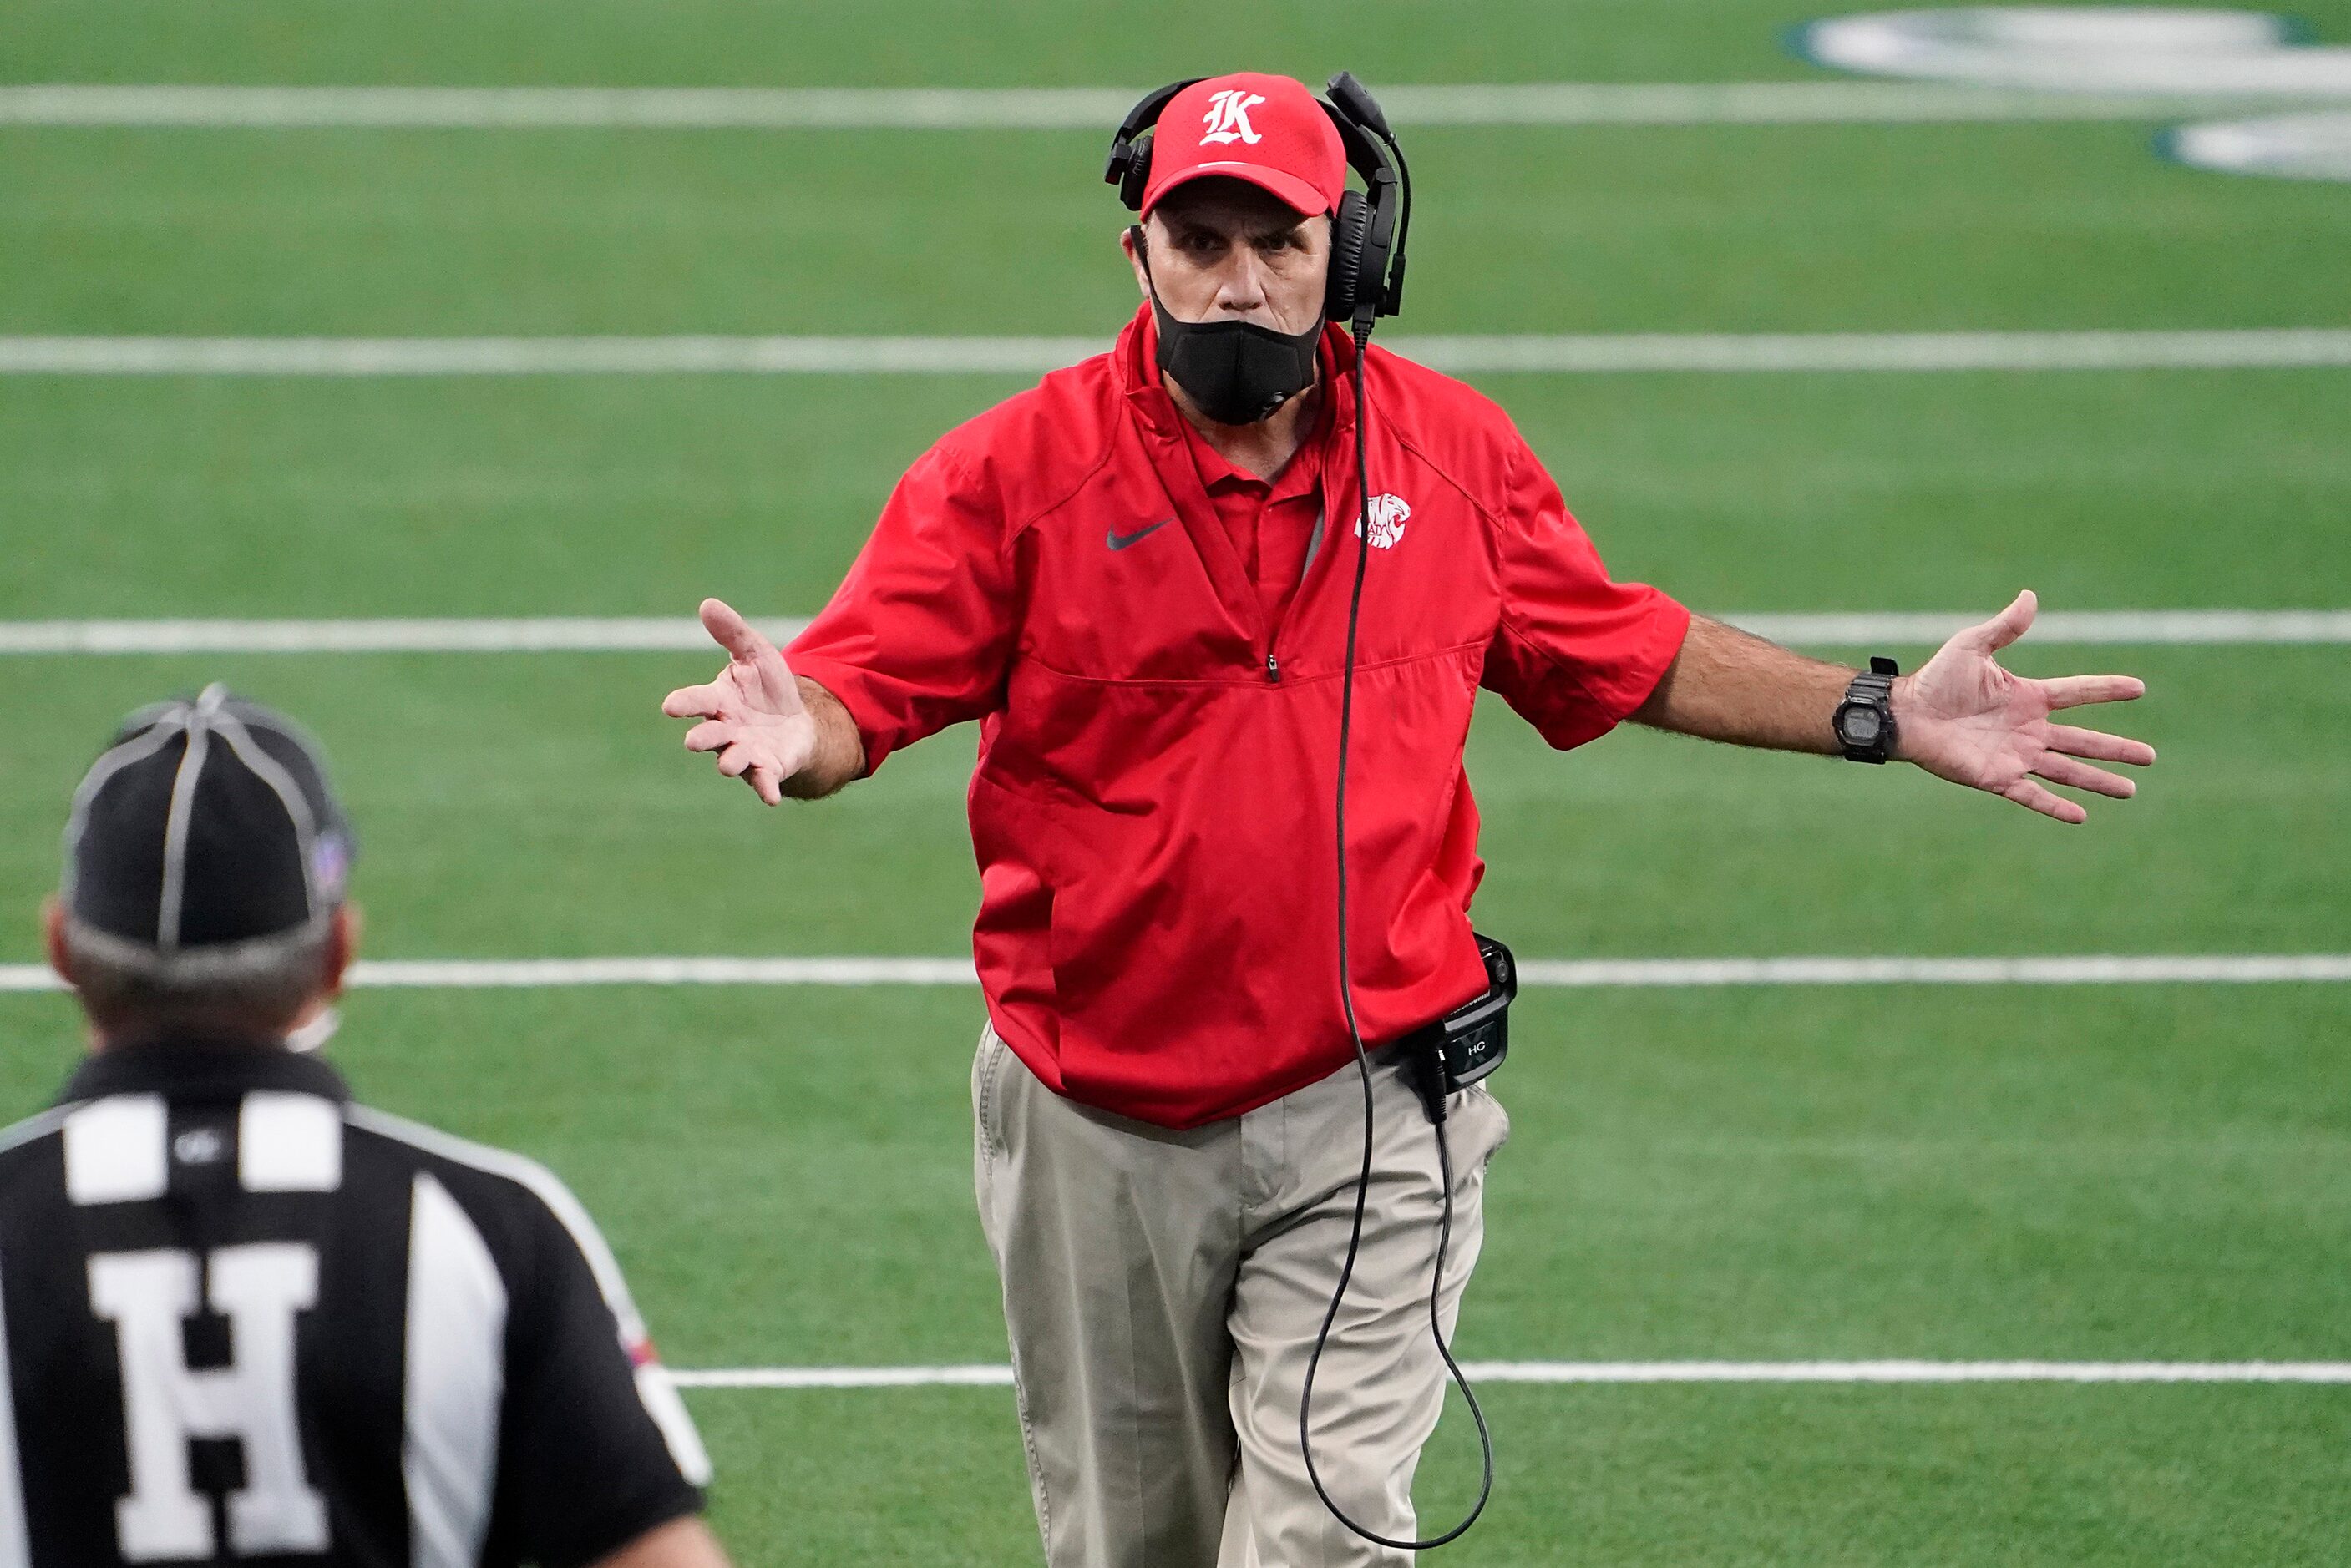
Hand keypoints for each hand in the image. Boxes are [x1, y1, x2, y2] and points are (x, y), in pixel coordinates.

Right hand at [660, 599, 816, 805]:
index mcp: (718, 701)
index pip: (696, 701)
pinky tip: (771, 797)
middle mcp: (726, 730)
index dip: (683, 703)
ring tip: (728, 764)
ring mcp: (744, 751)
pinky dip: (765, 788)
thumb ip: (733, 633)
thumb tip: (708, 604)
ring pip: (731, 760)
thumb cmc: (767, 689)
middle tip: (692, 741)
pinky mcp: (767, 769)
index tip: (671, 707)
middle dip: (701, 738)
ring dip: (729, 762)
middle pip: (708, 735)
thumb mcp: (756, 654)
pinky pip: (764, 781)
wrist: (795, 722)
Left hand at [1893, 591, 2155, 823]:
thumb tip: (2030, 596)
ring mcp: (2015, 755)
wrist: (1906, 714)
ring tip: (2129, 789)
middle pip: (2083, 740)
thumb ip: (2005, 627)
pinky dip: (2055, 805)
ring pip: (2067, 770)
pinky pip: (2032, 794)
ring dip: (2098, 780)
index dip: (2107, 689)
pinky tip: (2081, 815)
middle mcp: (2028, 729)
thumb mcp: (1972, 646)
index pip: (2077, 692)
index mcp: (2028, 697)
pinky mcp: (1996, 777)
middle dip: (2116, 748)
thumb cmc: (1936, 679)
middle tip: (2150, 757)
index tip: (2139, 688)